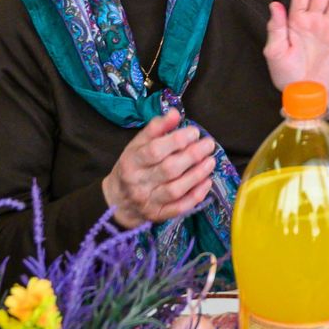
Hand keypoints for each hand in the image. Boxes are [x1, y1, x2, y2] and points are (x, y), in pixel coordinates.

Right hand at [102, 108, 217, 229]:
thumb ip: (156, 128)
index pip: (155, 150)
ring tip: (211, 161)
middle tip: (208, 144)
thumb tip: (174, 113)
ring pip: (176, 189)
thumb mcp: (137, 144)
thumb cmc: (132, 167)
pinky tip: (207, 182)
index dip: (177, 140)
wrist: (117, 201)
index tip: (194, 132)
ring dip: (197, 175)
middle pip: (168, 169)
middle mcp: (138, 183)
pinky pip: (179, 207)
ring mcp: (148, 202)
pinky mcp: (158, 215)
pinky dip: (196, 196)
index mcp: (131, 162)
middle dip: (192, 155)